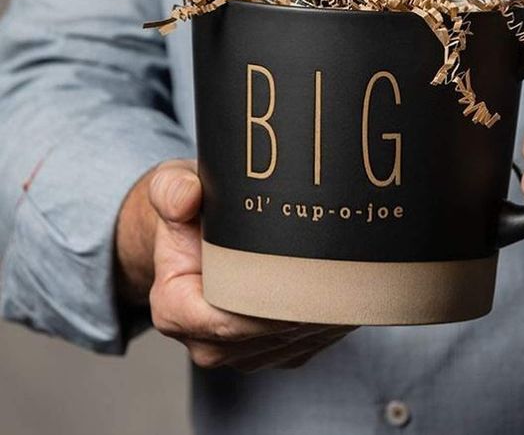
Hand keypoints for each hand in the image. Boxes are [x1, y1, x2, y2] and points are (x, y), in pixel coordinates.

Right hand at [116, 160, 353, 370]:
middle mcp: (207, 341)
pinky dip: (327, 316)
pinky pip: (309, 342)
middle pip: (268, 332)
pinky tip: (336, 284)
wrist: (194, 233)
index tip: (301, 273)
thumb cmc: (187, 211)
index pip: (228, 321)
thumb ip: (172, 190)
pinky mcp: (274, 353)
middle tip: (334, 262)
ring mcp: (243, 354)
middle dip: (302, 301)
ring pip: (294, 339)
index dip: (268, 301)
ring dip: (319, 309)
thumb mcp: (170, 187)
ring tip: (336, 267)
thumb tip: (186, 196)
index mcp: (174, 310)